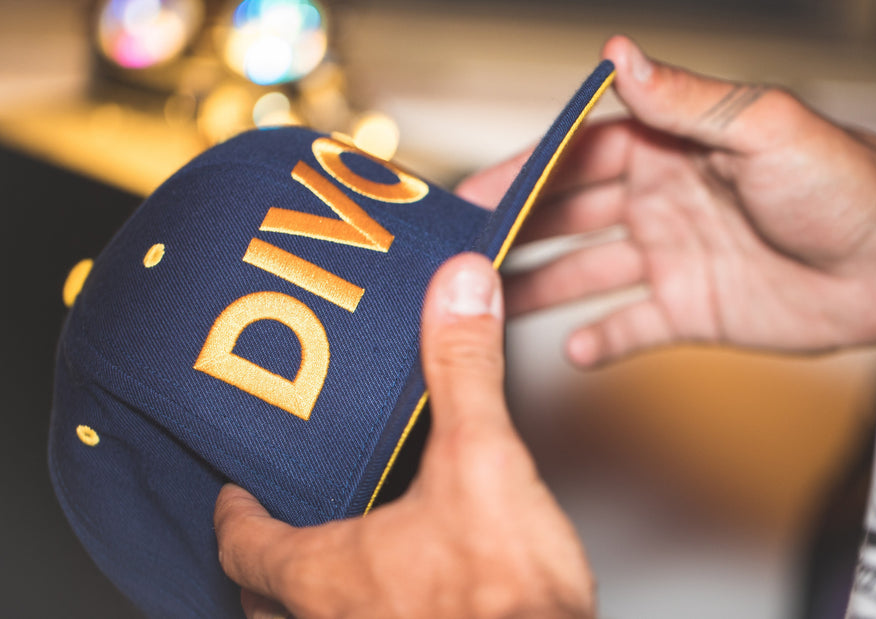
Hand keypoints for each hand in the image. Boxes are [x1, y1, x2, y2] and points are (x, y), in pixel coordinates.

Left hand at [214, 254, 594, 618]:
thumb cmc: (507, 603)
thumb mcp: (483, 462)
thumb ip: (464, 370)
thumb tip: (458, 290)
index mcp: (330, 576)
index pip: (245, 547)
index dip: (234, 518)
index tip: (231, 497)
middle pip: (263, 601)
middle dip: (262, 565)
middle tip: (267, 533)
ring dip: (307, 600)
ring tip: (332, 565)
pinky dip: (364, 615)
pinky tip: (407, 596)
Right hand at [457, 36, 875, 365]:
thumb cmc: (845, 183)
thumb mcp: (762, 127)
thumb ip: (685, 100)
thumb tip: (617, 54)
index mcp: (670, 148)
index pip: (578, 155)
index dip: (524, 172)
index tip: (473, 193)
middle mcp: (662, 201)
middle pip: (569, 215)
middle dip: (518, 229)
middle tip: (465, 253)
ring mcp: (673, 258)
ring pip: (586, 272)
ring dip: (541, 286)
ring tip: (492, 306)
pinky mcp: (693, 310)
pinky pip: (632, 326)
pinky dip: (601, 339)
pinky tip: (572, 350)